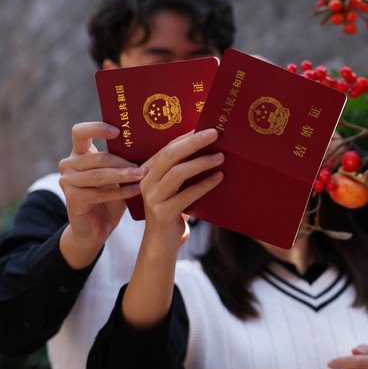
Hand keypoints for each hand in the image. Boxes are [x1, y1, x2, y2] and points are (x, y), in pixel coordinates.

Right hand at [58, 121, 146, 267]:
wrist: (96, 227)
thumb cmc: (111, 196)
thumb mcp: (118, 174)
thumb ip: (125, 159)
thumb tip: (153, 142)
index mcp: (79, 153)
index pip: (80, 132)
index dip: (97, 129)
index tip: (118, 132)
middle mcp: (68, 164)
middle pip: (98, 157)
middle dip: (123, 162)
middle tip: (145, 166)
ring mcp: (67, 181)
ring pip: (100, 175)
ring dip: (124, 176)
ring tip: (143, 176)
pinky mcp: (72, 198)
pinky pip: (100, 193)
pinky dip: (121, 192)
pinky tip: (137, 191)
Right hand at [138, 128, 223, 247]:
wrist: (163, 241)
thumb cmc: (174, 208)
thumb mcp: (176, 186)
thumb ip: (183, 168)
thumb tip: (209, 146)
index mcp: (148, 170)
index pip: (168, 147)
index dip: (187, 136)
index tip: (206, 127)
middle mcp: (147, 181)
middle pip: (170, 155)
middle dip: (194, 142)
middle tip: (215, 134)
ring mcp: (153, 197)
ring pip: (178, 173)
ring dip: (201, 162)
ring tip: (220, 157)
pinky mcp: (164, 212)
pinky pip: (187, 194)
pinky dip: (205, 184)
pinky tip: (219, 177)